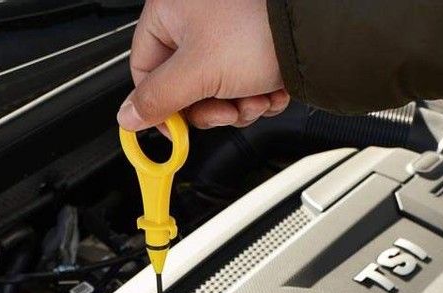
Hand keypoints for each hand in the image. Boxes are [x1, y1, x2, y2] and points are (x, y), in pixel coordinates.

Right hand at [118, 0, 289, 130]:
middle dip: (212, 107)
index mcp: (170, 11)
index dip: (159, 105)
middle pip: (185, 86)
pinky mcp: (255, 48)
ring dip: (239, 105)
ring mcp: (228, 34)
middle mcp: (197, 19)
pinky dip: (259, 96)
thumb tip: (128, 117)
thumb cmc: (258, 29)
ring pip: (217, 91)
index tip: (174, 130)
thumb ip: (158, 99)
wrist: (314, 33)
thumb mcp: (197, 73)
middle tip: (226, 110)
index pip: (145, 69)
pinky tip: (271, 89)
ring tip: (256, 95)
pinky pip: (244, 85)